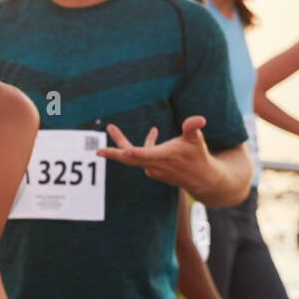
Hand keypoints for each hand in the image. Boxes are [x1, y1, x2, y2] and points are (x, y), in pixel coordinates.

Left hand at [97, 115, 213, 192]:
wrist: (200, 179)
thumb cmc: (197, 156)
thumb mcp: (196, 139)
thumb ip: (192, 128)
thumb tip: (199, 119)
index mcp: (164, 156)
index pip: (146, 155)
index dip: (134, 153)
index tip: (123, 153)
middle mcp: (155, 165)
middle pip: (130, 159)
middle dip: (113, 153)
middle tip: (97, 151)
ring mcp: (152, 170)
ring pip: (133, 156)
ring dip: (122, 142)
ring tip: (110, 128)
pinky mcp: (152, 171)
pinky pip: (142, 156)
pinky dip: (143, 146)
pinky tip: (153, 132)